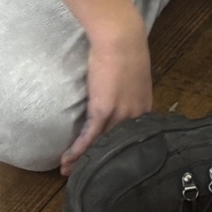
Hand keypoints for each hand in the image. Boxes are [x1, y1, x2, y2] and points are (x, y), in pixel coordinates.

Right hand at [61, 14, 152, 174]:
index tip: (108, 161)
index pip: (133, 136)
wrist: (121, 38)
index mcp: (145, 106)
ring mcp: (121, 113)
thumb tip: (122, 93)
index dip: (119, 150)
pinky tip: (67, 161)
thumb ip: (130, 90)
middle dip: (102, 161)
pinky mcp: (103, 110)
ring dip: (85, 160)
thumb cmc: (127, 49)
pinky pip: (89, 137)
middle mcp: (136, 114)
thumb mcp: (135, 75)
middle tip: (88, 174)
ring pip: (102, 145)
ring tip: (71, 172)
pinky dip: (77, 151)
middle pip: (118, 146)